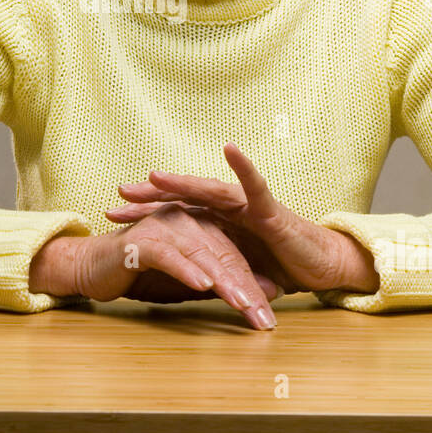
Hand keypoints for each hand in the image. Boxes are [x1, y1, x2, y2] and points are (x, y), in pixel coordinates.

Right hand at [30, 205, 281, 329]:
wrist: (92, 269)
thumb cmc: (141, 275)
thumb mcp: (188, 283)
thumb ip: (221, 286)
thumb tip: (261, 298)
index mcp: (199, 228)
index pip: (233, 259)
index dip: (253, 288)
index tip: (266, 318)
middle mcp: (185, 223)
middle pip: (223, 256)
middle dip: (245, 289)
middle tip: (263, 318)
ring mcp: (164, 229)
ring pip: (202, 255)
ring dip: (223, 281)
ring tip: (243, 304)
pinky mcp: (143, 241)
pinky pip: (170, 255)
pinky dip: (188, 270)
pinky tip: (204, 285)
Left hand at [105, 142, 379, 295]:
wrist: (320, 269)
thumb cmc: (280, 268)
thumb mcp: (235, 272)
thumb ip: (212, 270)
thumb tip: (180, 282)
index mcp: (218, 223)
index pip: (176, 214)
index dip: (145, 213)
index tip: (112, 215)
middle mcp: (229, 210)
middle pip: (184, 199)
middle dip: (151, 196)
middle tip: (118, 194)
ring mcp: (249, 207)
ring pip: (210, 190)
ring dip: (183, 182)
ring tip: (156, 175)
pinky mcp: (271, 211)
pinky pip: (256, 186)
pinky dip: (244, 167)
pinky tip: (230, 150)